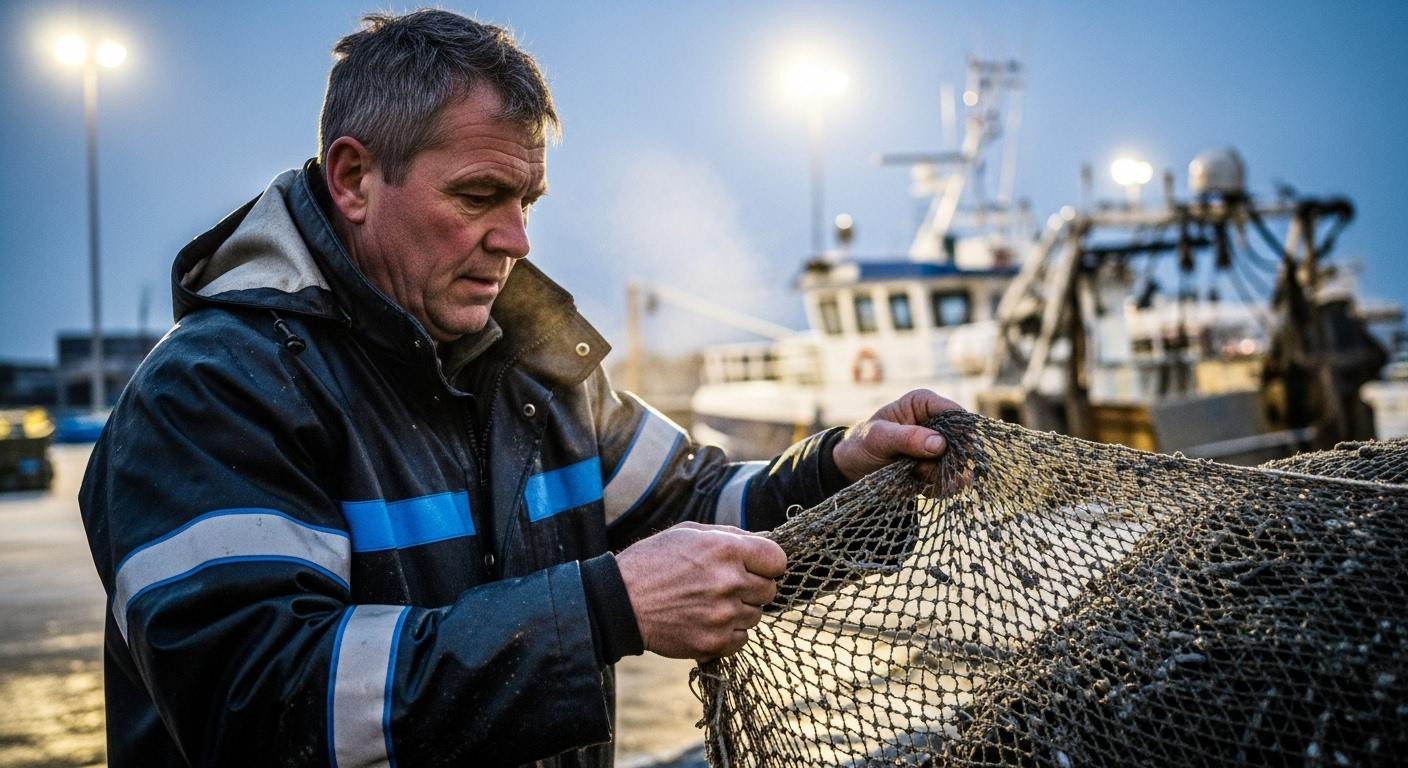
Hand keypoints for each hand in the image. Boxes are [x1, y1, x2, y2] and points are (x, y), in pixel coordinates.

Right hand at [615, 522, 785, 659]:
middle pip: (770, 590)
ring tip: (709, 604)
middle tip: (725, 586)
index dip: (768, 563)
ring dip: (739, 610)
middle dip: (752, 587)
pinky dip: (729, 633)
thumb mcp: (688, 533)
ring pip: (755, 615)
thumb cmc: (653, 562)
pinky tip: (706, 622)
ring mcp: (723, 615)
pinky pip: (742, 639)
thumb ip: (730, 535)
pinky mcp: (714, 642)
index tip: (756, 567)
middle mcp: (729, 582)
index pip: (778, 560)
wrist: (620, 603)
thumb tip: (763, 542)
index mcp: (725, 549)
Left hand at [831, 389, 964, 482]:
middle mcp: (937, 423)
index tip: (943, 451)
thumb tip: (940, 443)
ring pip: (960, 463)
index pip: (955, 414)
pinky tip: (918, 483)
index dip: (958, 433)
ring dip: (941, 474)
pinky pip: (952, 480)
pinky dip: (939, 485)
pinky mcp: (939, 467)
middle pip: (963, 441)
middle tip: (923, 469)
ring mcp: (940, 446)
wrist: (853, 469)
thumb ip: (907, 438)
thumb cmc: (862, 444)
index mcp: (923, 404)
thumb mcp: (878, 438)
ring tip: (916, 474)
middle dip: (948, 459)